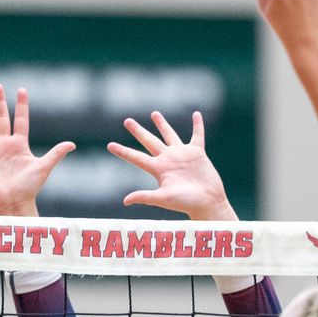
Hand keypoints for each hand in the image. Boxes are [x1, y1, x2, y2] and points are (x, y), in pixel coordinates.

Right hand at [0, 83, 74, 217]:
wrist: (14, 203)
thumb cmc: (30, 187)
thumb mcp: (43, 167)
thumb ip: (56, 154)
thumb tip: (72, 143)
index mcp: (20, 144)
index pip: (21, 120)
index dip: (21, 105)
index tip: (21, 89)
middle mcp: (5, 145)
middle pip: (1, 119)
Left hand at [108, 111, 236, 220]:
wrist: (208, 202)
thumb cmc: (186, 203)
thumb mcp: (163, 199)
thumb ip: (145, 197)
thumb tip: (125, 201)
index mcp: (158, 169)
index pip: (136, 157)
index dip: (123, 151)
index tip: (110, 145)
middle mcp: (167, 159)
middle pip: (149, 141)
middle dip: (138, 131)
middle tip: (127, 121)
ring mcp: (182, 155)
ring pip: (169, 135)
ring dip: (162, 124)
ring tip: (154, 113)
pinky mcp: (198, 153)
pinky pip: (197, 136)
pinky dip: (198, 125)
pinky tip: (196, 114)